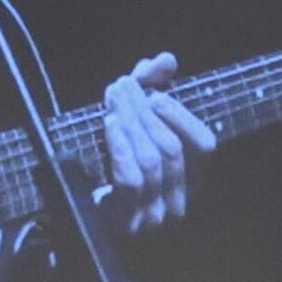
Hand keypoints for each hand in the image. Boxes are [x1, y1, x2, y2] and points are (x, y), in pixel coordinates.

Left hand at [101, 52, 216, 232]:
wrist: (77, 213)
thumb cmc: (111, 162)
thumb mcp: (132, 120)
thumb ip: (151, 85)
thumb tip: (166, 59)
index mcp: (190, 179)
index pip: (205, 145)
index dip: (182, 117)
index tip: (156, 95)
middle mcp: (179, 200)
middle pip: (171, 147)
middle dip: (145, 112)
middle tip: (122, 87)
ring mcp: (155, 216)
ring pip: (151, 160)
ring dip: (131, 123)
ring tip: (114, 98)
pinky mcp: (128, 222)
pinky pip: (131, 179)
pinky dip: (120, 147)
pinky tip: (110, 124)